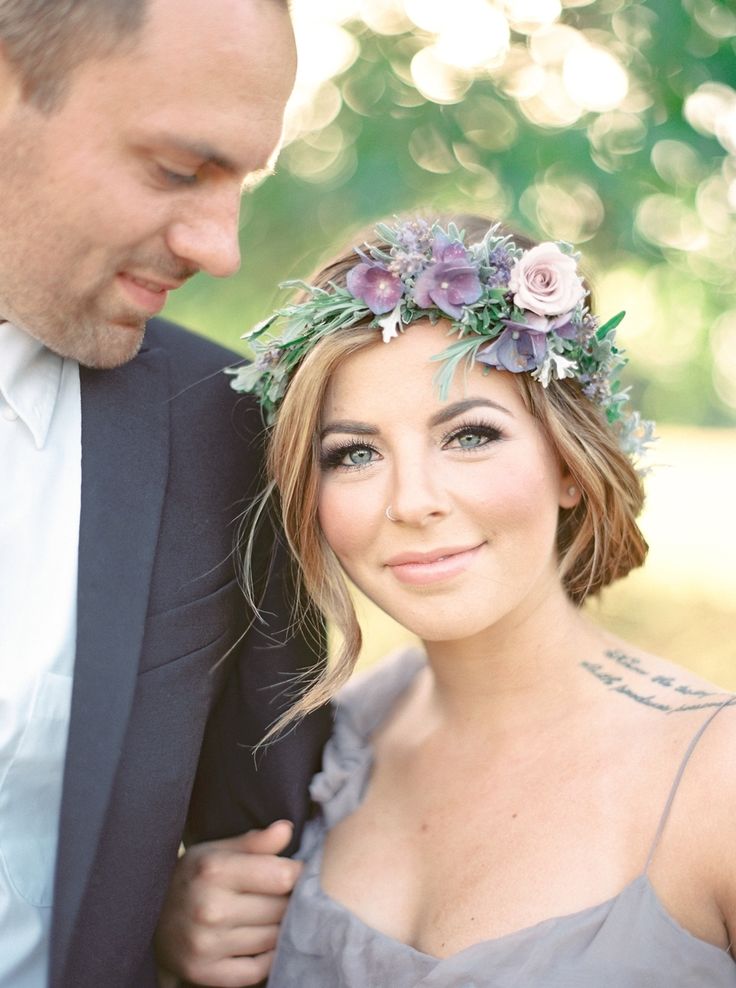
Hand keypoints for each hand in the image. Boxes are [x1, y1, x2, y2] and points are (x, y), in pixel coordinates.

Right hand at [155, 820, 300, 986]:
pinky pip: (258, 970)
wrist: (148, 918)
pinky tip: (259, 942)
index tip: (294, 871)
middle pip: (281, 909)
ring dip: (278, 928)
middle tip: (281, 895)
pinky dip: (266, 957)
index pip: (283, 876)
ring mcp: (206, 945)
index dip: (296, 873)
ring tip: (269, 916)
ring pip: (273, 939)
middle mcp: (210, 909)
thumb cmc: (192, 878)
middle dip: (288, 900)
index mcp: (214, 870)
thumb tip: (286, 829)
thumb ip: (254, 842)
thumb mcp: (216, 851)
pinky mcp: (205, 973)